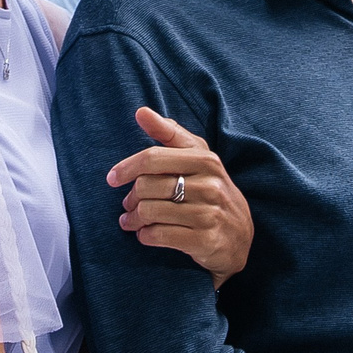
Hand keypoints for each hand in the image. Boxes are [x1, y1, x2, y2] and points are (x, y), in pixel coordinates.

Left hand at [108, 107, 252, 280]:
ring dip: (133, 219)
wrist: (240, 234)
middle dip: (131, 198)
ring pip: (149, 212)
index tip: (112, 178)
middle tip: (128, 205)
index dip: (127, 168)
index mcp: (205, 160)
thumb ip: (169, 134)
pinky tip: (145, 234)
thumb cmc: (210, 189)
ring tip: (131, 221)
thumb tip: (141, 112)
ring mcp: (209, 214)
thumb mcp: (197, 157)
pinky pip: (159, 235)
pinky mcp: (205, 240)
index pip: (153, 158)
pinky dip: (144, 235)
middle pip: (147, 186)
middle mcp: (210, 185)